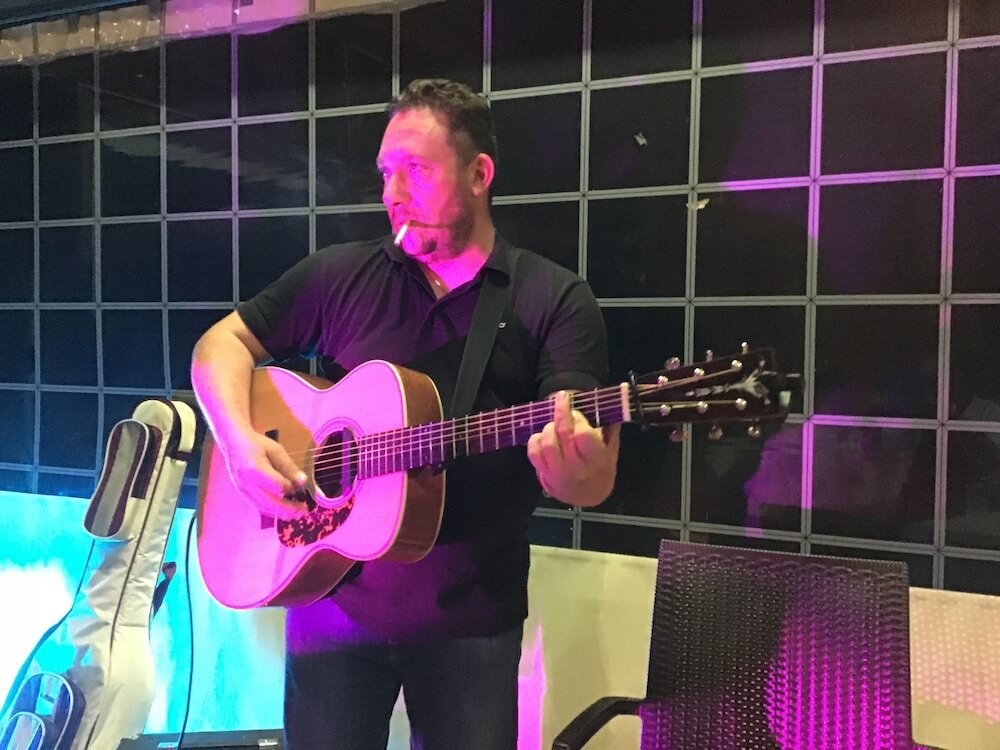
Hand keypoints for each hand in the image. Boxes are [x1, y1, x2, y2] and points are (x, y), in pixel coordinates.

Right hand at [218, 429, 310, 519]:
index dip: (290, 487)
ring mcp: (243, 490)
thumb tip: (303, 482)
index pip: (277, 486)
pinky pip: (258, 506)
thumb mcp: (276, 450)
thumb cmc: (256, 444)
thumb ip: (289, 467)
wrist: (233, 443)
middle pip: (270, 501)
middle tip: (304, 511)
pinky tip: (283, 511)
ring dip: (281, 513)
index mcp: (255, 469)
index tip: (298, 484)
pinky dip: (271, 510)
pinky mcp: (242, 493)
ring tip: (296, 515)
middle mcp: (247, 483)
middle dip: (288, 508)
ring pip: (263, 507)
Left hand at [527, 391, 620, 506]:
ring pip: (547, 442)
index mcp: (597, 460)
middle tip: (562, 400)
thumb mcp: (611, 448)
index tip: (576, 411)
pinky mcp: (544, 476)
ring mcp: (559, 473)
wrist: (589, 494)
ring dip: (549, 427)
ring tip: (555, 424)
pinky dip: (536, 440)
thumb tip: (615, 400)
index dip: (577, 419)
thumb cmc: (602, 467)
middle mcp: (577, 468)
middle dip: (561, 412)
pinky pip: (533, 453)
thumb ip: (611, 426)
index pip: (583, 435)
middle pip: (563, 434)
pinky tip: (544, 436)